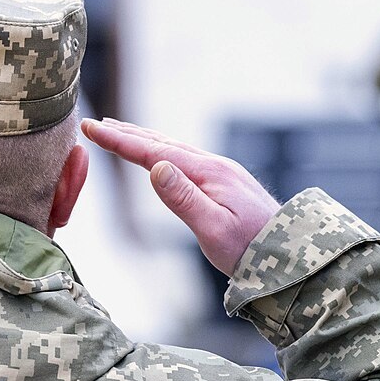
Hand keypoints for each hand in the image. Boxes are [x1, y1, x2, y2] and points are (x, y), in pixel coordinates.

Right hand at [82, 118, 280, 275]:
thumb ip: (183, 199)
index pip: (154, 151)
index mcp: (208, 172)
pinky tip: (160, 157)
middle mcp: (215, 165)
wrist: (288, 256)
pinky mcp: (226, 183)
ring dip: (145, 140)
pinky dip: (164, 152)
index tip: (90, 128)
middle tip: (94, 125)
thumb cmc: (250, 250)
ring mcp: (222, 173)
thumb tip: (154, 166)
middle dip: (127, 134)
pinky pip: (187, 159)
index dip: (119, 141)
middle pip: (162, 143)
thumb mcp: (212, 229)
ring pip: (175, 149)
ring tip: (120, 134)